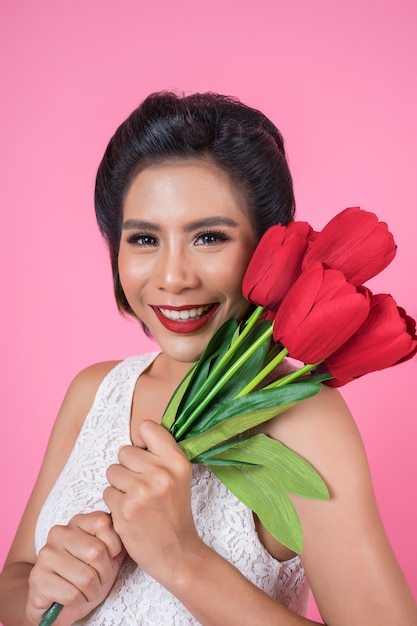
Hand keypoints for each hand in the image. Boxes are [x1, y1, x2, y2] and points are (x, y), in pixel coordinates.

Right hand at [26, 511, 125, 624]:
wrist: (60, 602)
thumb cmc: (87, 575)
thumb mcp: (109, 557)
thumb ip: (119, 541)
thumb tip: (133, 528)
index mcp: (78, 521)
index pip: (104, 522)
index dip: (114, 546)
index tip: (109, 557)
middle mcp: (59, 532)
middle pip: (96, 551)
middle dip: (105, 573)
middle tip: (99, 579)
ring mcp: (46, 554)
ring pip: (85, 576)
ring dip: (92, 591)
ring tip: (87, 590)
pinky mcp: (37, 578)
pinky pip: (70, 594)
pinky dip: (78, 602)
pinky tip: (74, 599)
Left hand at [104, 420, 202, 586]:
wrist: (178, 554)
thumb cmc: (175, 513)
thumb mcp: (180, 477)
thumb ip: (161, 455)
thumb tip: (136, 439)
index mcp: (177, 461)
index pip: (147, 427)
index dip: (141, 441)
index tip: (145, 455)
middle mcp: (161, 473)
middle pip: (124, 451)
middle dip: (128, 468)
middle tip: (142, 487)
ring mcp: (142, 491)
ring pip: (112, 471)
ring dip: (119, 485)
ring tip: (135, 500)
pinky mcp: (125, 509)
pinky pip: (107, 492)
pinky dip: (114, 503)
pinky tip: (129, 514)